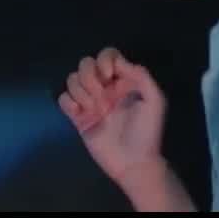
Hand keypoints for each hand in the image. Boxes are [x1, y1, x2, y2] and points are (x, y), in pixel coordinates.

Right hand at [58, 47, 165, 186]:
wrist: (133, 162)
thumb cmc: (146, 132)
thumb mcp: (155, 101)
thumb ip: (142, 76)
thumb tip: (121, 62)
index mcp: (123, 80)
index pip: (108, 55)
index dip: (104, 61)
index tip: (109, 76)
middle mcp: (105, 87)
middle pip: (86, 64)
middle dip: (90, 78)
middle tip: (103, 99)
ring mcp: (90, 102)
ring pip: (72, 79)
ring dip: (81, 92)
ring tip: (95, 110)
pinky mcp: (78, 117)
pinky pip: (63, 98)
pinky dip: (68, 102)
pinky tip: (79, 113)